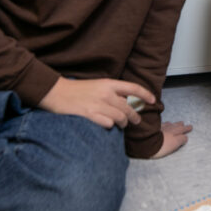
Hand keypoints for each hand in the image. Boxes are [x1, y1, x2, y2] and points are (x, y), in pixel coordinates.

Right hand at [39, 77, 154, 128]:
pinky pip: (108, 124)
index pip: (133, 88)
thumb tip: (125, 102)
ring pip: (121, 118)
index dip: (145, 94)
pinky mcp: (90, 115)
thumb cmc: (76, 90)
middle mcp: (106, 94)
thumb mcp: (97, 85)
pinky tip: (107, 126)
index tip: (153, 101)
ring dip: (123, 123)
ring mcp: (98, 105)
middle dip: (135, 116)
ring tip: (121, 125)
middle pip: (128, 108)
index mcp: (108, 84)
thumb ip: (111, 92)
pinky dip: (110, 127)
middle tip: (136, 121)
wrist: (56, 92)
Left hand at [151, 121, 192, 157]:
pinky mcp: (154, 127)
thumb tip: (185, 137)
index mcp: (174, 134)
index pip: (182, 131)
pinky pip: (162, 123)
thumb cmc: (161, 146)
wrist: (147, 141)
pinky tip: (166, 123)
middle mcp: (169, 129)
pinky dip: (166, 123)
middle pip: (177, 126)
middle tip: (185, 124)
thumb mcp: (173, 145)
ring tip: (178, 123)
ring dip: (175, 124)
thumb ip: (180, 140)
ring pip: (170, 124)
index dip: (186, 129)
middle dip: (182, 126)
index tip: (190, 127)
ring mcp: (161, 127)